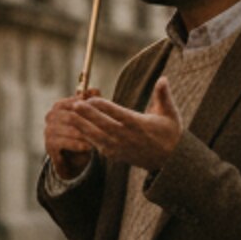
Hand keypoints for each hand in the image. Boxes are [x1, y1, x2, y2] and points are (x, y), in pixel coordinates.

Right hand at [44, 89, 101, 178]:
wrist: (73, 158)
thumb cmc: (82, 133)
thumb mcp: (89, 117)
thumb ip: (92, 102)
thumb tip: (94, 89)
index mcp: (59, 106)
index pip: (74, 102)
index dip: (89, 108)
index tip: (104, 114)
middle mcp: (51, 116)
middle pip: (71, 116)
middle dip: (88, 122)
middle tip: (105, 128)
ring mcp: (48, 130)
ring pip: (68, 129)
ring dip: (84, 134)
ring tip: (98, 138)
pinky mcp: (49, 145)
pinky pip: (62, 142)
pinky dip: (76, 144)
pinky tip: (88, 146)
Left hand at [67, 78, 183, 175]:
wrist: (169, 161)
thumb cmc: (170, 132)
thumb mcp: (170, 113)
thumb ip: (164, 96)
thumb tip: (163, 78)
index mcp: (139, 125)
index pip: (119, 114)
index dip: (104, 106)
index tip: (92, 98)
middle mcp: (128, 137)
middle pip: (104, 126)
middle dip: (88, 116)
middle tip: (74, 105)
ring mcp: (120, 147)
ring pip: (98, 137)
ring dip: (83, 126)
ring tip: (70, 116)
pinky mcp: (115, 155)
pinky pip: (98, 146)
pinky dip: (87, 137)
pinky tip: (77, 129)